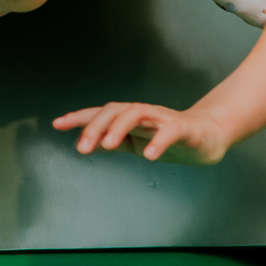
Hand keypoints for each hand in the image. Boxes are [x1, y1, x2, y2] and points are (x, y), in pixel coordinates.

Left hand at [53, 100, 228, 164]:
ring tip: (108, 146)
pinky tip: (149, 155)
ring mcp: (163, 118)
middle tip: (82, 147)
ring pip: (137, 113)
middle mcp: (144, 114)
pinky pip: (170, 131)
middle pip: (115, 109)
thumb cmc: (169, 138)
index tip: (57, 124)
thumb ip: (115, 141)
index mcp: (130, 118)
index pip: (101, 113)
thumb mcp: (137, 142)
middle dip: (96, 125)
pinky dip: (158, 142)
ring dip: (120, 128)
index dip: (79, 117)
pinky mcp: (184, 128)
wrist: (208, 136)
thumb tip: (88, 143)